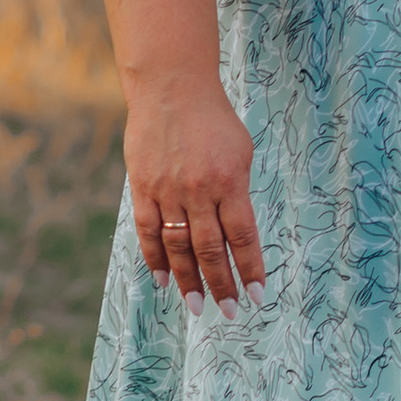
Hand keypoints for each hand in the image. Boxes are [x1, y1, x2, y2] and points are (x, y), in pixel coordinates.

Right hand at [125, 69, 266, 307]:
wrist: (171, 89)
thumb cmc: (214, 121)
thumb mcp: (241, 152)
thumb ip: (238, 193)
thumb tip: (235, 234)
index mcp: (230, 182)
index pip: (243, 236)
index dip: (250, 268)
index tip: (257, 295)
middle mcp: (199, 191)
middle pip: (211, 249)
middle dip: (221, 284)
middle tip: (229, 311)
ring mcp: (168, 191)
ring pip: (179, 247)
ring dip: (188, 280)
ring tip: (196, 306)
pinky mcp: (143, 188)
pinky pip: (149, 232)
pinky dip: (156, 259)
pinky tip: (164, 281)